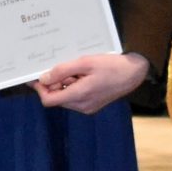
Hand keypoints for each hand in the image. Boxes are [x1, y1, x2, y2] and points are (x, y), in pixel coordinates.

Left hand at [34, 52, 149, 114]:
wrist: (135, 73)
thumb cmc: (112, 65)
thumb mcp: (85, 62)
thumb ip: (62, 71)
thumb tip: (43, 78)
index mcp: (80, 96)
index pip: (49, 100)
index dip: (40, 89)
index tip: (36, 77)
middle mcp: (82, 106)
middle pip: (56, 98)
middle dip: (54, 84)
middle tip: (63, 68)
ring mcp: (88, 107)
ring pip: (65, 98)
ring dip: (64, 85)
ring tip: (77, 70)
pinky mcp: (92, 105)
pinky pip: (75, 98)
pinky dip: (73, 87)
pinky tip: (83, 76)